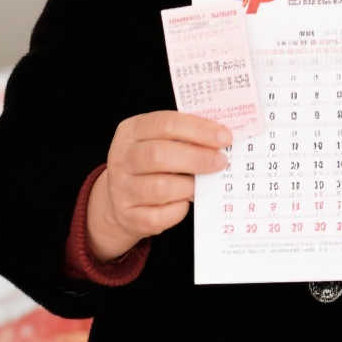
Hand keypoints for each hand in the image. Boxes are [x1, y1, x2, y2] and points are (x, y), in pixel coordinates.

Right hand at [86, 111, 231, 261]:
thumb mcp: (157, 140)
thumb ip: (184, 136)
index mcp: (131, 131)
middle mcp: (122, 158)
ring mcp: (122, 189)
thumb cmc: (149, 164)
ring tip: (204, 184)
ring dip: (190, 186)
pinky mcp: (129, 216)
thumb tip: (221, 138)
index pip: (165, 124)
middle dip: (197, 158)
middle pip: (159, 155)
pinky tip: (185, 201)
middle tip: (221, 162)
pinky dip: (179, 209)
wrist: (117, 199)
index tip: (224, 137)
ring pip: (161, 187)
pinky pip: (160, 215)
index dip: (198, 130)